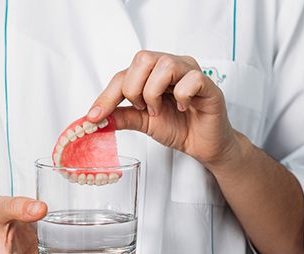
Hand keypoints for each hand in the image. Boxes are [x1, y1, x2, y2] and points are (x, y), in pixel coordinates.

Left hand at [87, 51, 239, 166]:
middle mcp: (172, 67)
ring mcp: (191, 73)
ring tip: (160, 110)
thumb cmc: (179, 127)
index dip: (106, 96)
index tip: (94, 117)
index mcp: (153, 73)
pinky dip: (181, 96)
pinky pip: (191, 79)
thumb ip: (122, 116)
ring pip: (165, 65)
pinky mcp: (208, 86)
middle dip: (134, 89)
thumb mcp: (143, 123)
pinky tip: (182, 107)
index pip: (124, 74)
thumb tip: (96, 118)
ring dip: (155, 93)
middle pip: (143, 59)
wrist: (203, 145)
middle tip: (143, 109)